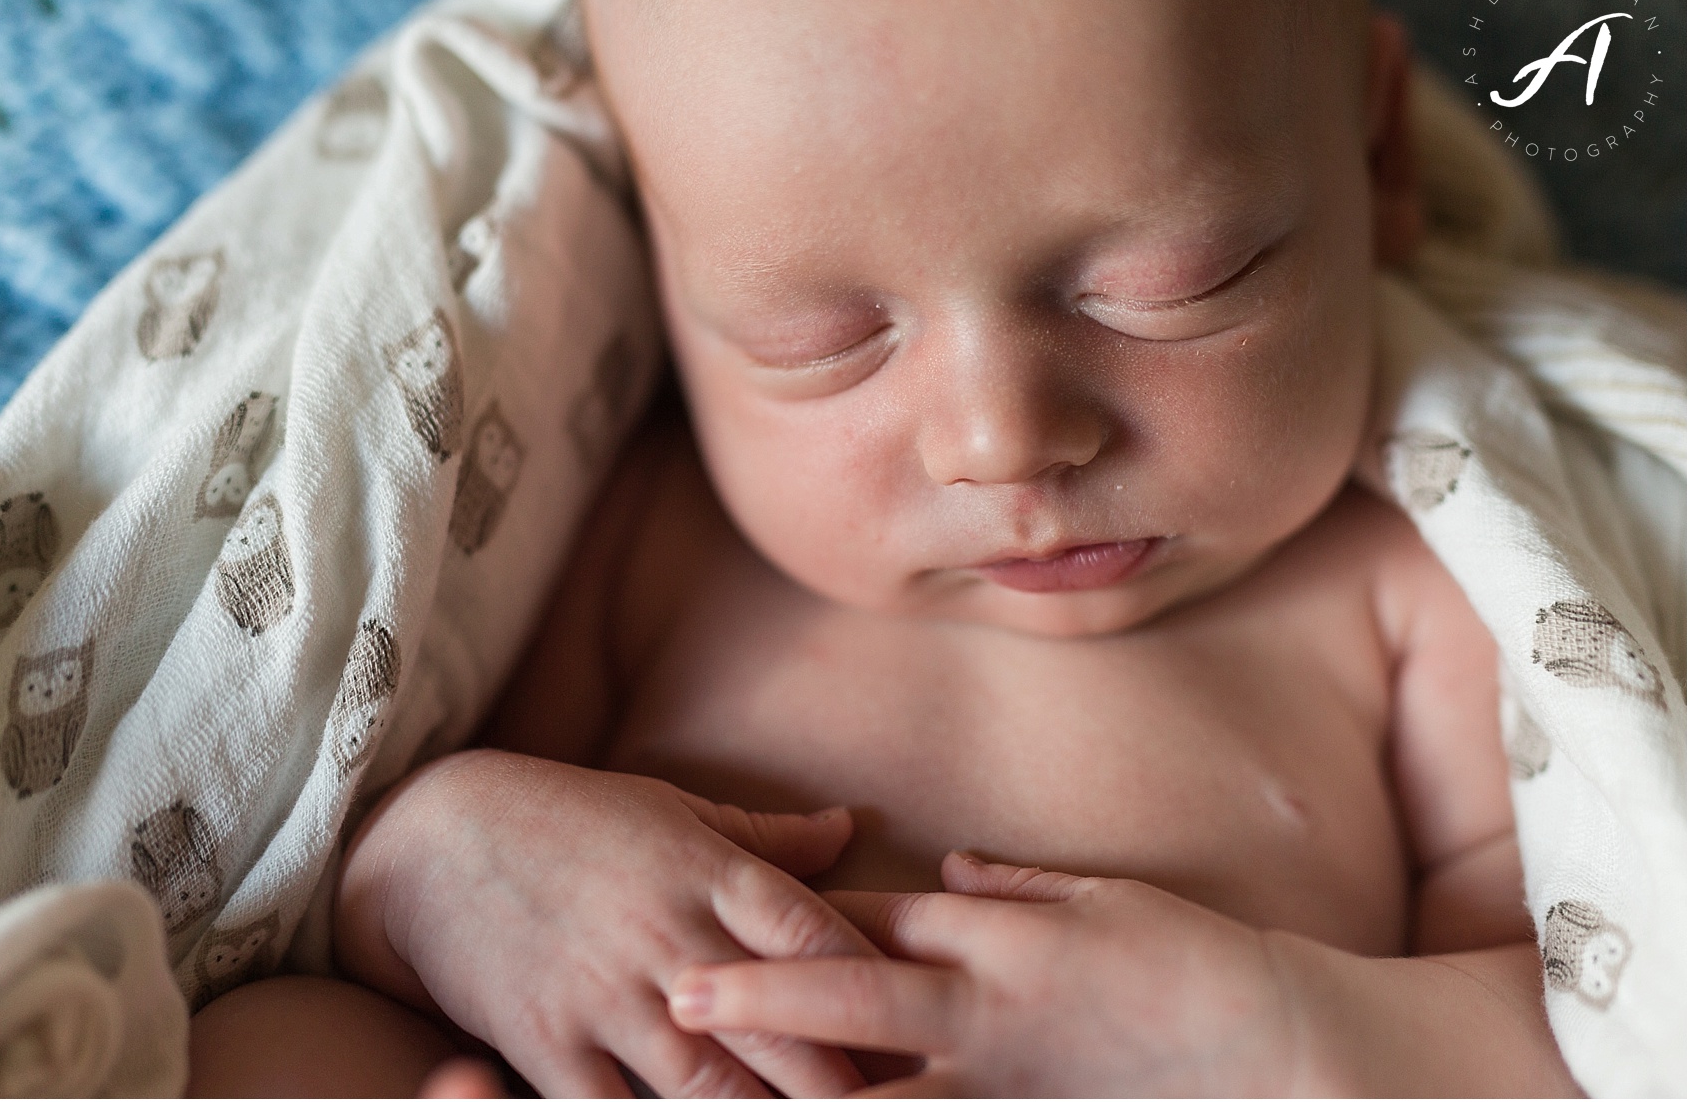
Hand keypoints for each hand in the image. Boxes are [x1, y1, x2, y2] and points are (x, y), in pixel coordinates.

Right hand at [339, 749, 875, 1097]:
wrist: (427, 840)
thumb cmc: (566, 818)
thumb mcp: (670, 809)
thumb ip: (764, 838)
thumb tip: (848, 829)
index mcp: (710, 873)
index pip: (817, 935)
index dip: (875, 989)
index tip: (923, 1030)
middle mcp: (670, 938)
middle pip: (783, 1027)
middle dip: (847, 1085)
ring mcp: (607, 997)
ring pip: (710, 1088)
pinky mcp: (548, 1045)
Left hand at [668, 852, 1301, 1096]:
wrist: (1274, 1047)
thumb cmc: (1187, 961)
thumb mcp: (1100, 899)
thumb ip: (1012, 889)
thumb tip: (944, 874)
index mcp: (997, 937)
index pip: (874, 919)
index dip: (795, 920)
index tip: (726, 914)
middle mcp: (985, 1008)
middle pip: (852, 995)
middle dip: (762, 995)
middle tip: (678, 996)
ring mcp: (1000, 1082)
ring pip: (879, 1092)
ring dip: (802, 1091)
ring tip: (721, 1090)